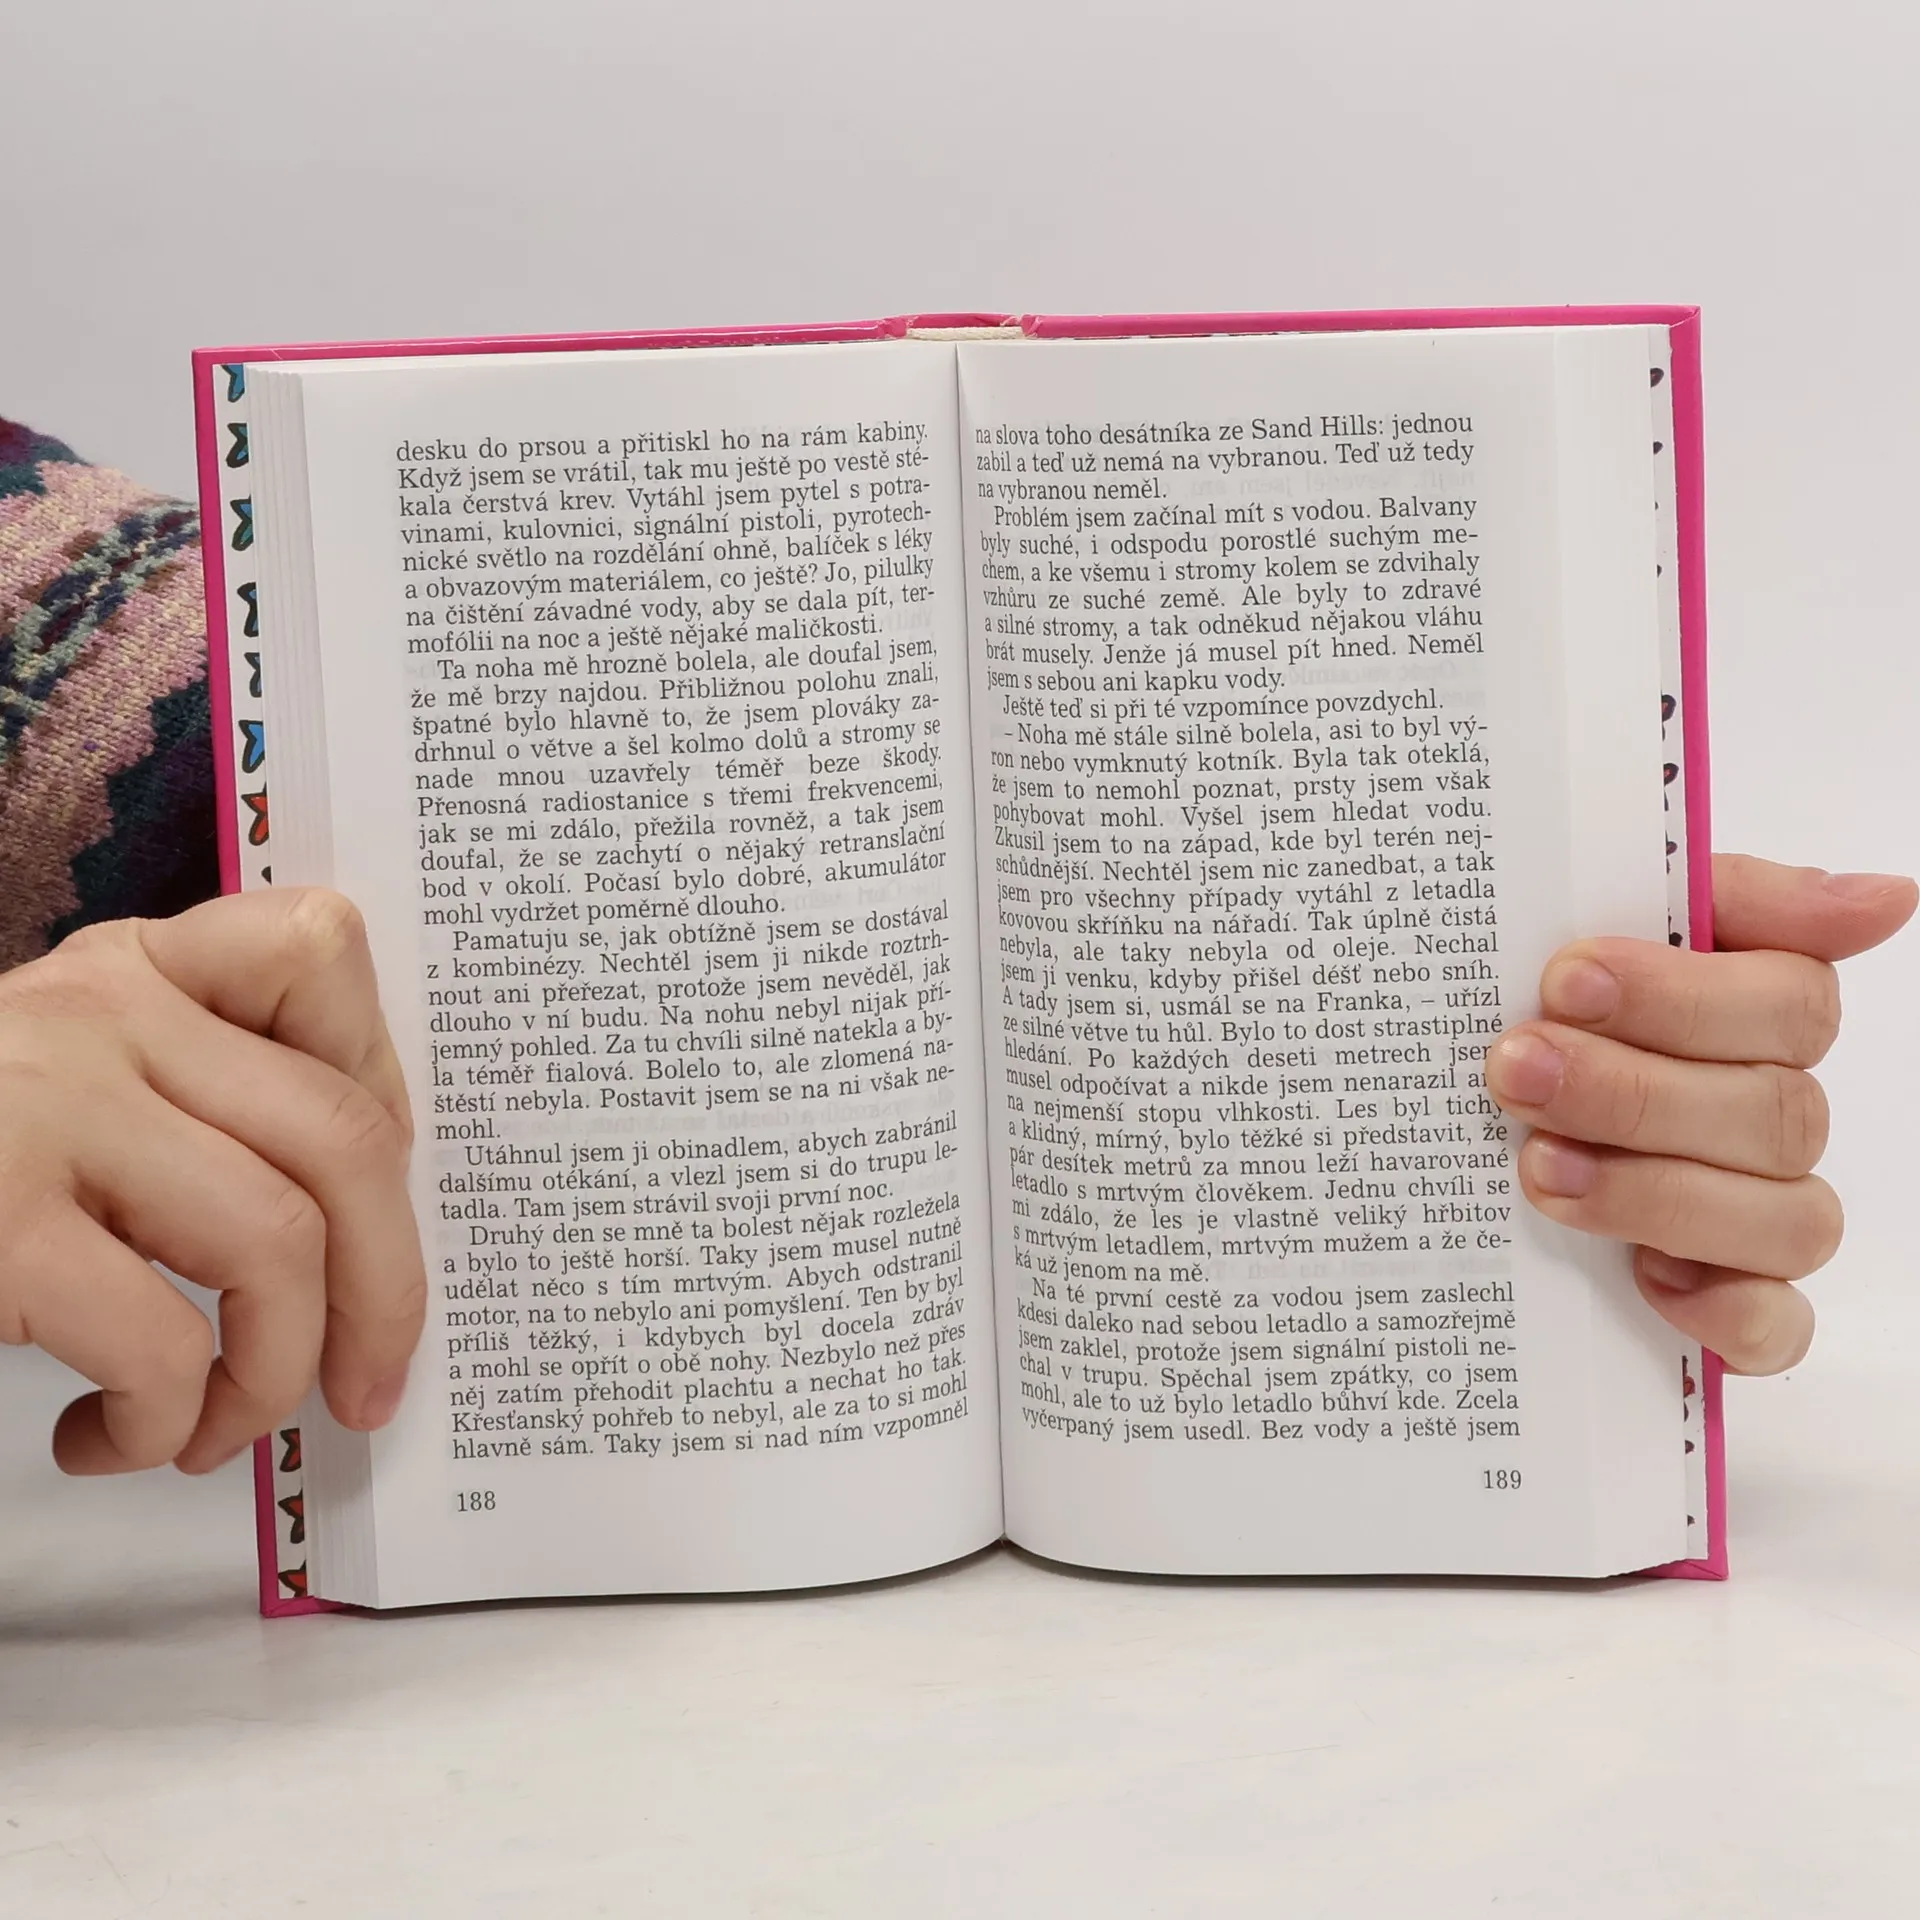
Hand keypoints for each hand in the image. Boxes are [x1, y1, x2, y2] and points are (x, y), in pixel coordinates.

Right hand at [0, 890, 425, 1472]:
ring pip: (276, 1243)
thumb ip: (197, 1102)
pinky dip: (170, 1422)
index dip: (387, 1091)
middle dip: (388, 1291)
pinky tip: (113, 1440)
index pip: (317, 954)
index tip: (370, 1206)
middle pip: (342, 1135)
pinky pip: (164, 1342)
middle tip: (367, 1390)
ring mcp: (44, 1107)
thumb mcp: (77, 1084)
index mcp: (132, 968)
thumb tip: (365, 1230)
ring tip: (215, 1429)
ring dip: (272, 1375)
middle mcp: (100, 1010)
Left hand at [1483, 856, 1915, 1373]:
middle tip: (1519, 1070)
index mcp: (1759, 1018)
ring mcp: (1760, 1214)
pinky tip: (1648, 1277)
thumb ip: (1735, 898)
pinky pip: (1775, 1328)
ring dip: (1656, 1192)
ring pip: (1785, 1220)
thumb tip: (1887, 897)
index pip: (1792, 1005)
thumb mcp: (1608, 914)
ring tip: (1540, 1165)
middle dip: (1632, 1092)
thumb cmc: (1546, 1004)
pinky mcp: (1729, 1301)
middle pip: (1774, 1114)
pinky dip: (1725, 1311)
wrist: (1459, 1091)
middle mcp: (1774, 1117)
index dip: (1680, 997)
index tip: (1566, 979)